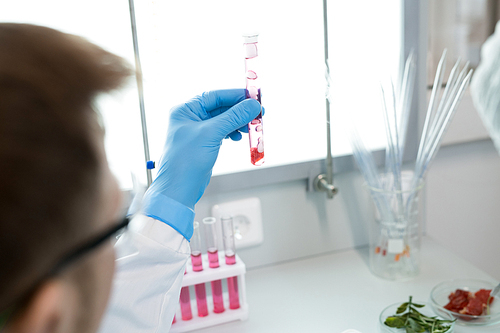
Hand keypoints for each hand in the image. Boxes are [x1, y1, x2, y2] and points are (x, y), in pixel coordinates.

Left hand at [142, 89, 260, 238]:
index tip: (253, 98)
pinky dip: (233, 133)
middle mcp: (190, 118)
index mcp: (186, 110)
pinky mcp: (204, 143)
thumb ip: (233, 117)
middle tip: (258, 114)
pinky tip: (239, 137)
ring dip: (238, 122)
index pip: (215, 96)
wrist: (179, 189)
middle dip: (240, 111)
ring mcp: (197, 131)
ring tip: (251, 127)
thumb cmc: (185, 161)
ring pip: (223, 120)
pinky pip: (222, 132)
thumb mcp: (211, 134)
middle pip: (221, 107)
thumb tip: (252, 105)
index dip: (235, 96)